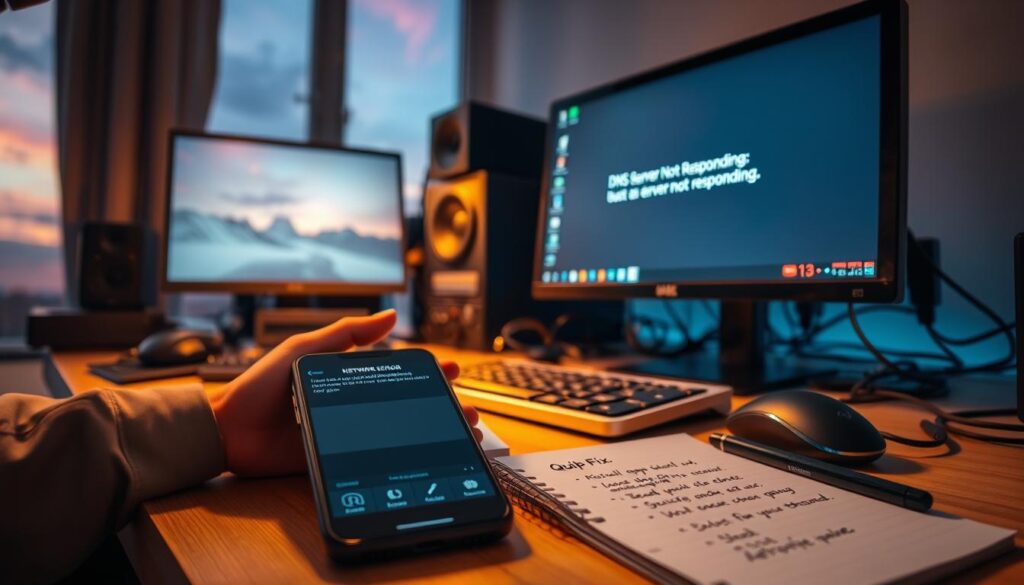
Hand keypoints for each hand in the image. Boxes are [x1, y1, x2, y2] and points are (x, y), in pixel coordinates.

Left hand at [209, 309, 477, 476]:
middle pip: (403, 406)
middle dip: (438, 407)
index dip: (424, 373)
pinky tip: (422, 461)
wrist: (228, 430)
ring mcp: (343, 434)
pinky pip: (369, 460)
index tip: (451, 370)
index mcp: (345, 378)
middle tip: (464, 409)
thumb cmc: (261, 384)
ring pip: (395, 435)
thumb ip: (345, 334)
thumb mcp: (305, 349)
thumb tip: (389, 315)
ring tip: (458, 433)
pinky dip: (397, 461)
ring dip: (428, 434)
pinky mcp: (333, 461)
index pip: (395, 373)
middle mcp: (349, 406)